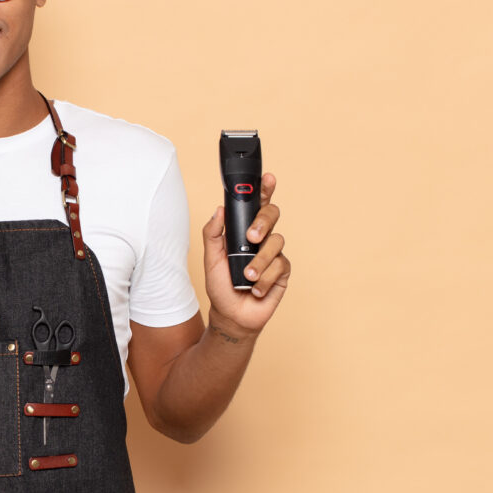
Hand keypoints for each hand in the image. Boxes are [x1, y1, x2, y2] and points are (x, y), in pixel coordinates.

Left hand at [202, 173, 289, 337]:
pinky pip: (280, 265)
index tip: (267, 177)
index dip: (264, 189)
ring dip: (259, 261)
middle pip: (272, 215)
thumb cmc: (221, 286)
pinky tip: (256, 288)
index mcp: (244, 231)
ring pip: (276, 242)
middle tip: (251, 237)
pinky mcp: (282, 271)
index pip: (256, 205)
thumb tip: (219, 209)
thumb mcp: (210, 258)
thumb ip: (213, 233)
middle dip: (263, 222)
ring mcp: (273, 254)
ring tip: (247, 276)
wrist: (231, 315)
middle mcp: (261, 238)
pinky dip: (265, 278)